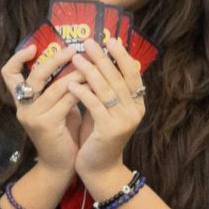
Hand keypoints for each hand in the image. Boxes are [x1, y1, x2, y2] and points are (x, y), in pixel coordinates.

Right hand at [0, 42, 85, 178]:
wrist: (60, 164)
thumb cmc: (62, 133)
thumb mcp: (55, 106)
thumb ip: (57, 87)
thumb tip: (73, 59)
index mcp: (22, 101)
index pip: (8, 74)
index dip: (17, 58)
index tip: (34, 46)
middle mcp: (23, 107)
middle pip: (33, 76)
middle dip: (54, 60)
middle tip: (73, 49)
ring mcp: (32, 117)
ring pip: (54, 87)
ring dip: (75, 74)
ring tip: (91, 65)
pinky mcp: (46, 125)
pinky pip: (66, 101)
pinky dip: (81, 90)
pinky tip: (94, 84)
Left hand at [65, 37, 144, 185]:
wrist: (99, 169)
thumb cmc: (98, 137)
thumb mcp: (104, 110)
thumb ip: (107, 90)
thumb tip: (102, 64)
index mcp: (137, 103)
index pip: (133, 73)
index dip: (122, 56)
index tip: (110, 39)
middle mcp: (135, 110)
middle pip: (119, 78)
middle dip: (104, 58)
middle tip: (89, 42)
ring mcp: (124, 120)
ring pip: (107, 89)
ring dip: (91, 71)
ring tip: (77, 57)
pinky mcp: (110, 130)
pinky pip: (95, 106)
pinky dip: (83, 93)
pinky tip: (71, 83)